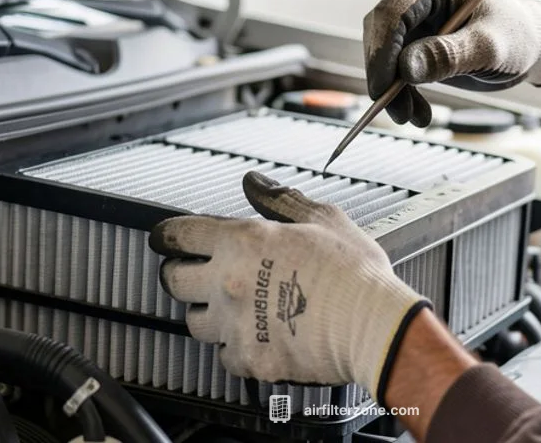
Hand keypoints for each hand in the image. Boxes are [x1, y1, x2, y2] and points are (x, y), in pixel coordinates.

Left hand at [150, 172, 430, 402]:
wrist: (374, 327)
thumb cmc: (354, 273)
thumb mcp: (323, 219)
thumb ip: (280, 199)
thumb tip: (253, 182)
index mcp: (242, 242)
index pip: (178, 234)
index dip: (167, 235)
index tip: (166, 239)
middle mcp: (228, 283)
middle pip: (173, 280)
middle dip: (181, 274)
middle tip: (196, 273)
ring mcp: (235, 325)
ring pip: (194, 322)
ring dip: (207, 313)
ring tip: (231, 308)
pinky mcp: (248, 359)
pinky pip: (224, 356)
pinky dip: (234, 347)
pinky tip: (255, 336)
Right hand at [362, 0, 540, 125]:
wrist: (527, 42)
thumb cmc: (517, 37)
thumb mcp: (490, 48)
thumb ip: (450, 55)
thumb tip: (405, 69)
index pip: (392, 12)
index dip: (381, 52)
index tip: (383, 91)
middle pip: (381, 32)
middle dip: (386, 76)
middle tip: (400, 115)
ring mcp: (411, 9)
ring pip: (383, 52)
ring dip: (394, 90)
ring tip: (416, 119)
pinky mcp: (412, 32)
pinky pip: (393, 64)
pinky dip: (402, 90)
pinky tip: (418, 111)